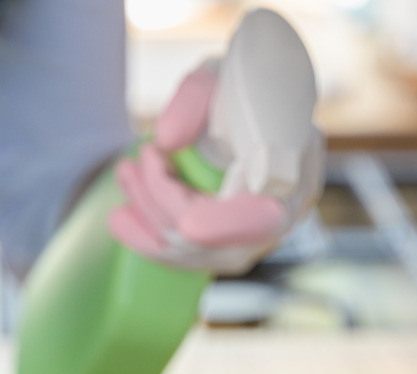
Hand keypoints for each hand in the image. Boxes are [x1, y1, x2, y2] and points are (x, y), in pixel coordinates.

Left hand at [107, 63, 324, 275]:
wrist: (249, 96)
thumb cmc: (238, 78)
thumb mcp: (219, 73)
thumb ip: (194, 99)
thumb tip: (166, 141)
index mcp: (295, 168)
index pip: (266, 215)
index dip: (227, 226)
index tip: (187, 225)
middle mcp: (284, 211)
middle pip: (219, 237)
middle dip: (161, 206)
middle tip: (130, 164)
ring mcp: (257, 233)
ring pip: (196, 252)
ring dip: (148, 217)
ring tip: (123, 174)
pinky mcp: (230, 241)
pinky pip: (190, 257)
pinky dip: (150, 240)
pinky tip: (121, 220)